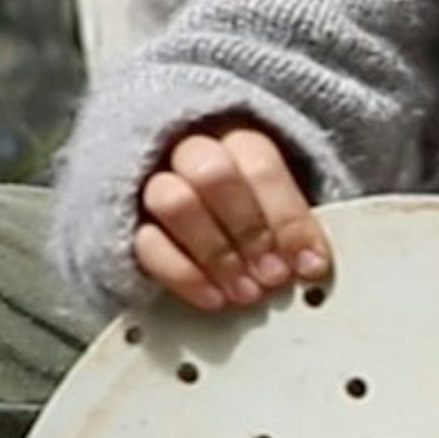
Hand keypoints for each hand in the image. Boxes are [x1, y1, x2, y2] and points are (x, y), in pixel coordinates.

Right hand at [132, 122, 328, 311]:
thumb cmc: (252, 208)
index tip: (308, 263)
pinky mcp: (126, 221)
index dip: (287, 218)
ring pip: (172, 202)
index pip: (260, 164)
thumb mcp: (279, 205)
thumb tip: (312, 262)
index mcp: (235, 140)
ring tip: (245, 291)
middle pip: (211, 174)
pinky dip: (183, 274)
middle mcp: (189, 152)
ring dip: (216, 253)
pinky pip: (145, 243)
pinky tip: (213, 297)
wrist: (192, 205)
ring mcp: (150, 182)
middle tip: (273, 276)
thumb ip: (292, 222)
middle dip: (249, 231)